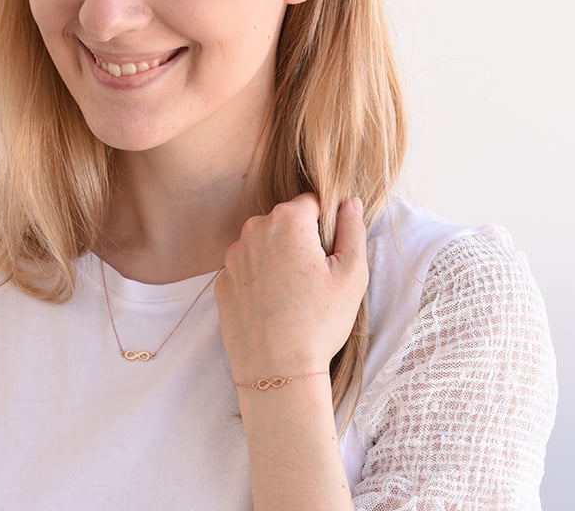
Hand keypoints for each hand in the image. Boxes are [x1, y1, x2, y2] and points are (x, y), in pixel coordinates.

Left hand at [215, 195, 367, 383]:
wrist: (277, 370)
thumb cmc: (320, 321)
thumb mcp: (352, 274)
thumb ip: (353, 229)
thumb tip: (350, 203)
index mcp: (287, 221)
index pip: (311, 204)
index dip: (324, 226)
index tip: (328, 255)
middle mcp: (253, 230)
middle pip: (284, 222)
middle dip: (300, 240)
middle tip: (313, 279)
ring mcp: (233, 256)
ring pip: (263, 244)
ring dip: (277, 258)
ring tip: (293, 296)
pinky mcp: (221, 281)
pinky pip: (246, 269)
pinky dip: (259, 279)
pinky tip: (272, 306)